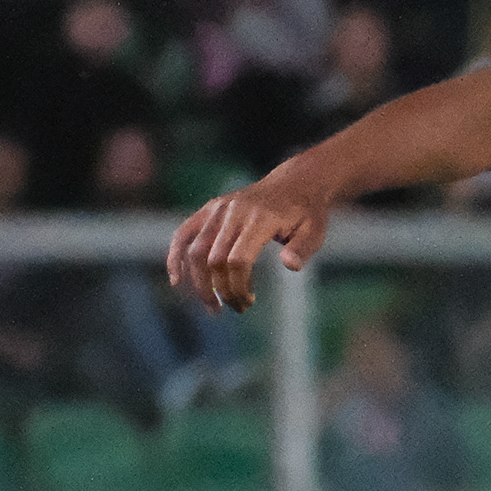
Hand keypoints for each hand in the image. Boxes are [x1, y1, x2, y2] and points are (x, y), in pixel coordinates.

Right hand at [166, 171, 328, 313]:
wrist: (295, 182)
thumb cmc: (307, 213)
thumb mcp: (315, 231)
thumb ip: (303, 249)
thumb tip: (290, 265)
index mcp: (260, 218)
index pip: (238, 260)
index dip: (237, 287)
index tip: (248, 302)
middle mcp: (235, 211)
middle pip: (215, 259)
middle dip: (221, 290)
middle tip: (236, 308)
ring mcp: (219, 208)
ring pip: (195, 250)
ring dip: (199, 283)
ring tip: (212, 306)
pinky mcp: (210, 208)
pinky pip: (184, 233)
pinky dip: (175, 257)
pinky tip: (177, 280)